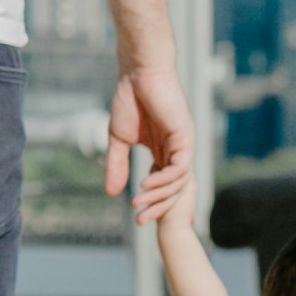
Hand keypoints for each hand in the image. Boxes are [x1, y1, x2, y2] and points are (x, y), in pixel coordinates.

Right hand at [105, 63, 195, 222]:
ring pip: (177, 182)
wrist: (138, 73)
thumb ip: (117, 165)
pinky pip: (178, 167)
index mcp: (164, 150)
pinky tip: (145, 184)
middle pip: (173, 189)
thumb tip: (110, 193)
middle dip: (158, 207)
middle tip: (141, 222)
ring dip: (158, 196)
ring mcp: (183, 144)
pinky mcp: (185, 136)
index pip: (165, 184)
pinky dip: (163, 179)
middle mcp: (177, 150)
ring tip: (138, 204)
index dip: (157, 204)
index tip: (144, 221)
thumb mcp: (118, 139)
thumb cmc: (129, 99)